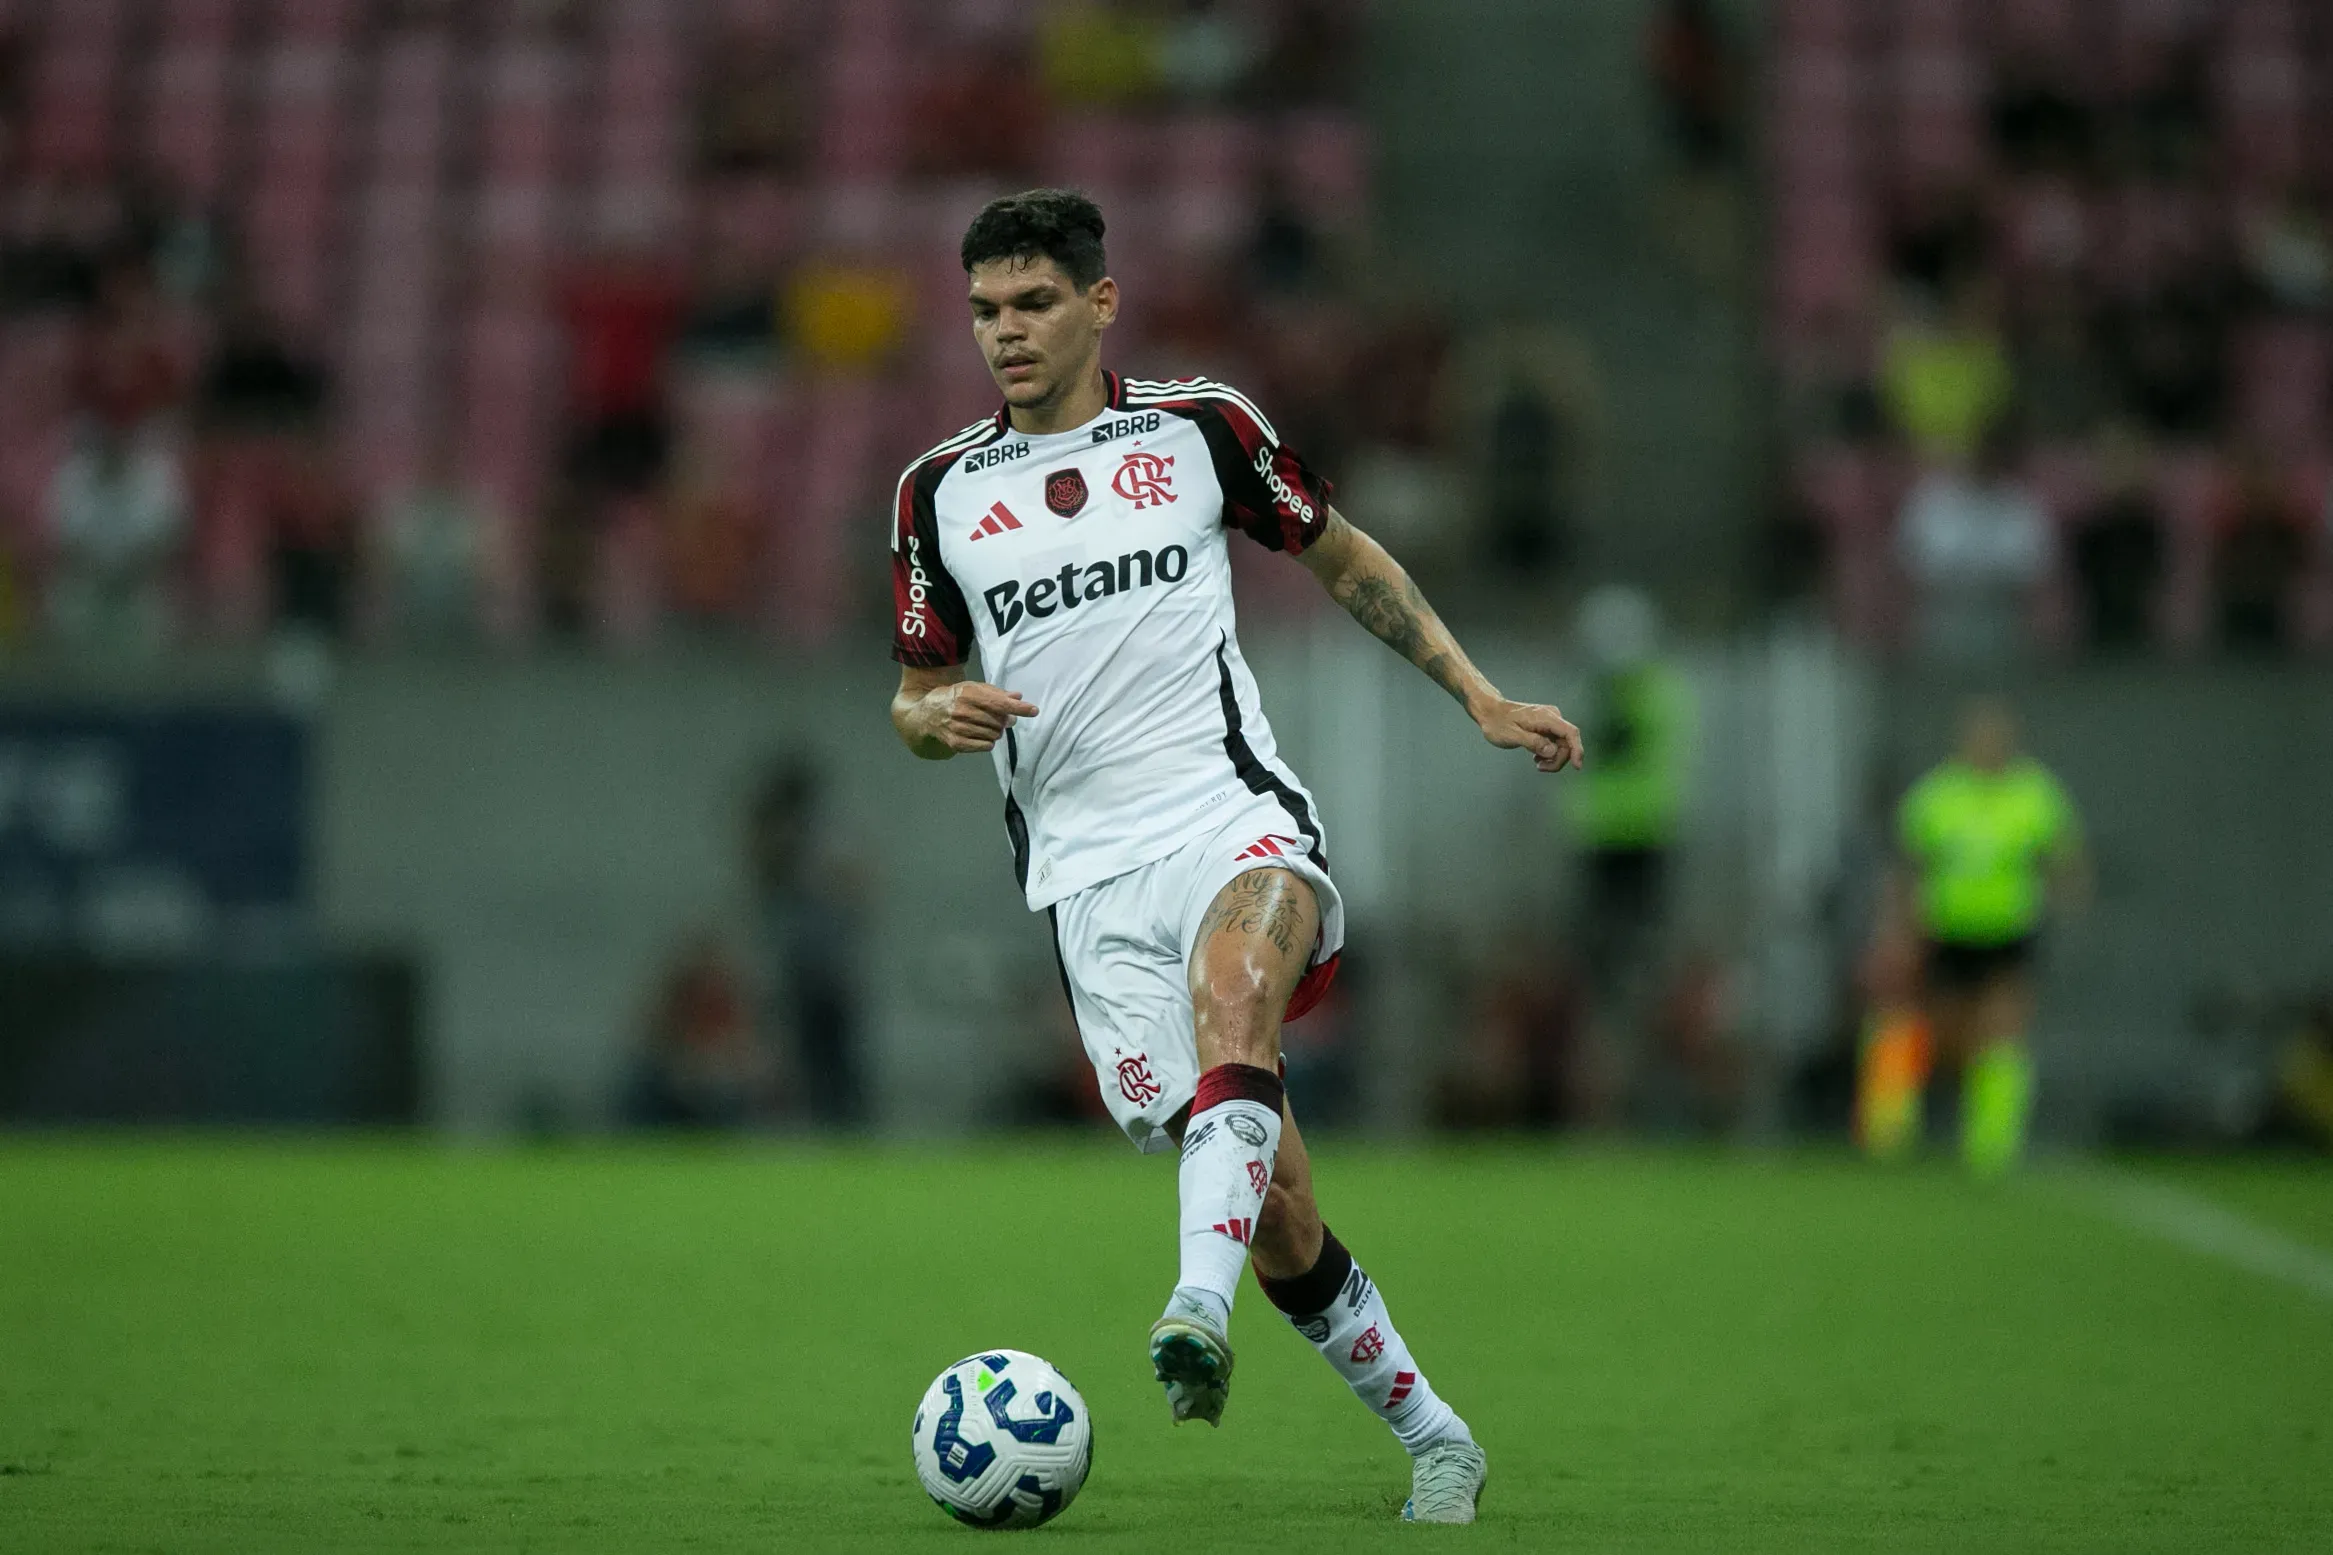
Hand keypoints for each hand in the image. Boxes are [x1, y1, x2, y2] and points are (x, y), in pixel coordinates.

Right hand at [915, 680, 1038, 754]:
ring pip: (994, 735)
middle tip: (1000, 718)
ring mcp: (958, 728)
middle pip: (1000, 721)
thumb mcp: (972, 689)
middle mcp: (962, 711)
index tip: (1034, 710)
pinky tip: (981, 735)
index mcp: (968, 694)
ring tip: (986, 726)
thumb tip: (1018, 697)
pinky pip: (985, 746)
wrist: (926, 715)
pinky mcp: (956, 743)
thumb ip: (996, 693)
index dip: (1019, 708)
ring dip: (996, 732)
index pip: (1000, 703)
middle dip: (1005, 721)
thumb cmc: (954, 698)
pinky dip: (988, 742)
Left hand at [1475, 698, 1584, 773]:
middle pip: (1567, 743)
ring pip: (1562, 745)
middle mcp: (1552, 717)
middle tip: (1540, 767)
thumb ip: (1533, 742)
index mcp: (1546, 717)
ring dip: (1553, 758)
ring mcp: (1550, 722)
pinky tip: (1536, 757)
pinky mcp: (1547, 727)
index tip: (1577, 766)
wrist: (1490, 712)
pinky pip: (1555, 743)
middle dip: (1558, 759)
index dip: (1577, 750)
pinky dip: (1548, 753)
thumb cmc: (1498, 722)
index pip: (1570, 732)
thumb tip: (1552, 751)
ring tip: (1536, 762)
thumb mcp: (1512, 735)